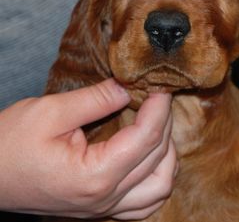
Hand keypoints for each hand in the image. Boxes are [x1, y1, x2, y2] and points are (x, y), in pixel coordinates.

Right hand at [0, 79, 176, 219]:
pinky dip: (158, 177)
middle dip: (165, 122)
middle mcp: (105, 198)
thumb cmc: (10, 144)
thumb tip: (128, 87)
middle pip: (158, 158)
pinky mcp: (100, 207)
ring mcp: (104, 208)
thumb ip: (96, 99)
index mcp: (95, 176)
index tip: (161, 85)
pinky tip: (152, 156)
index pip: (146, 137)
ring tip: (159, 124)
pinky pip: (145, 202)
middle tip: (158, 97)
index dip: (159, 107)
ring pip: (160, 187)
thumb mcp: (50, 112)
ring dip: (168, 154)